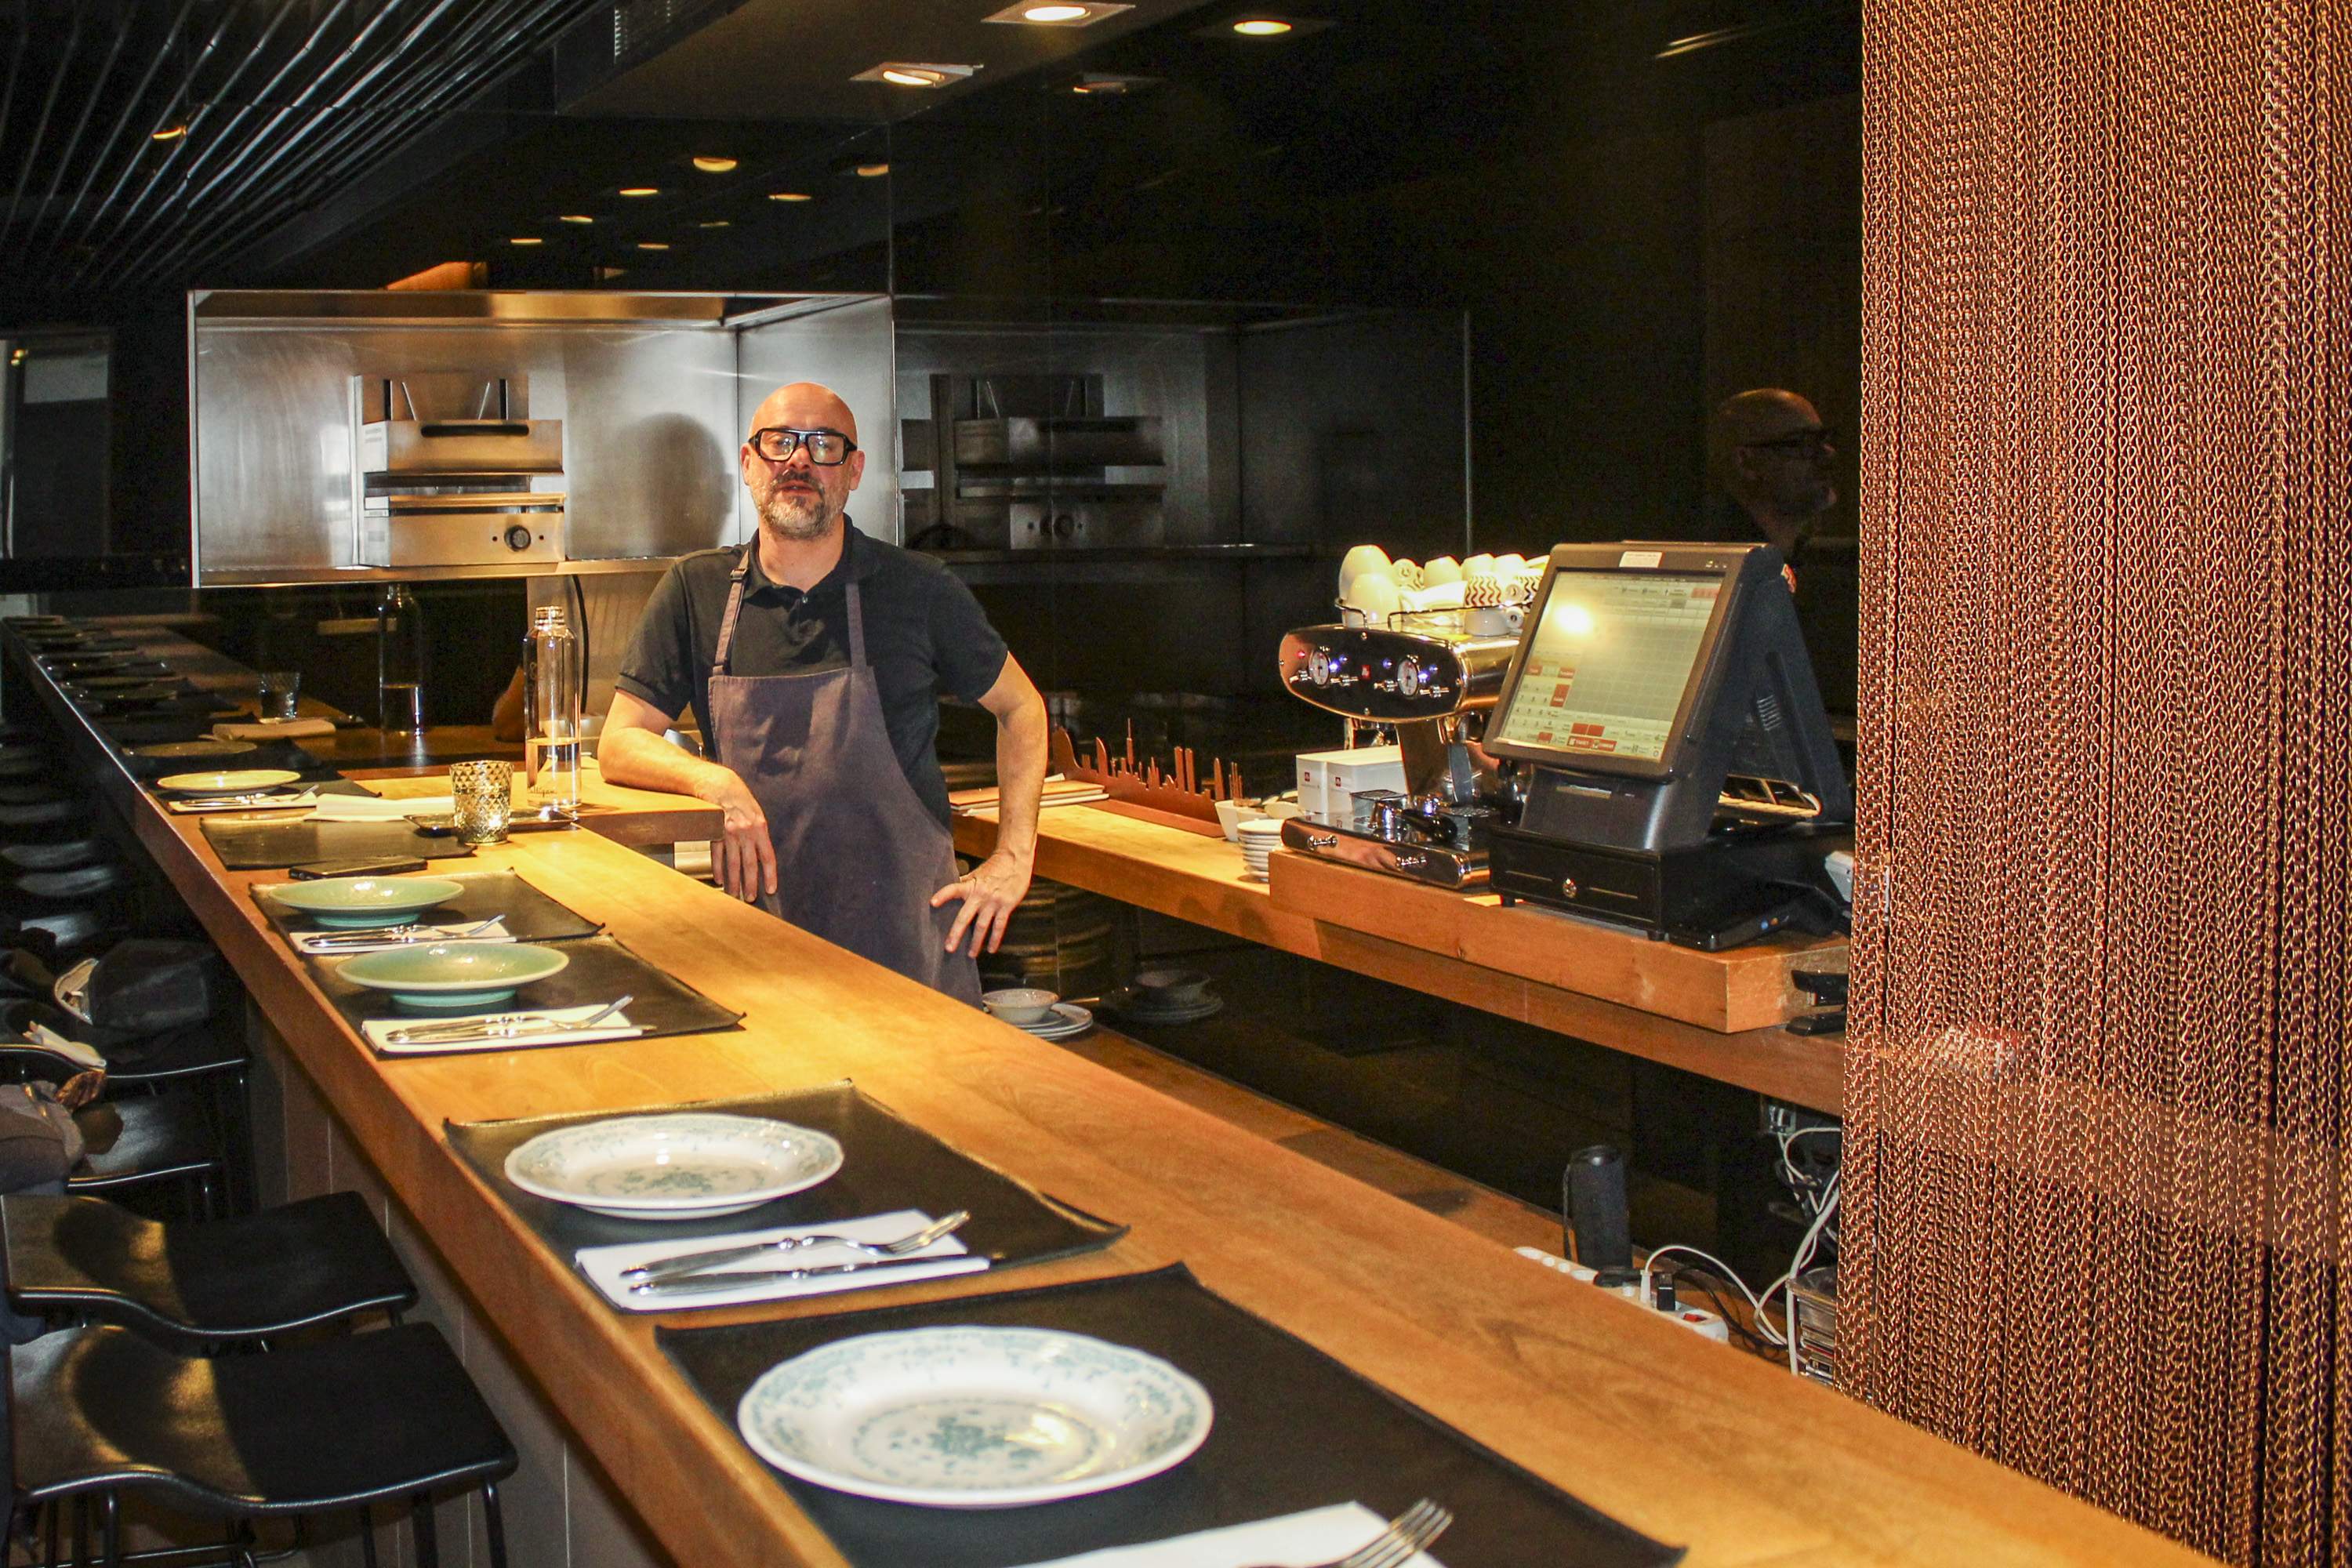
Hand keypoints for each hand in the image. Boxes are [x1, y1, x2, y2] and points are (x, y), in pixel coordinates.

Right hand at [702, 769, 775, 903]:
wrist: (720, 785)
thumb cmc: (741, 800)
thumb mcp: (757, 814)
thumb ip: (760, 834)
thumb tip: (763, 857)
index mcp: (760, 827)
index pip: (767, 857)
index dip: (770, 875)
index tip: (771, 889)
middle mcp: (745, 831)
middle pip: (749, 864)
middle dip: (750, 884)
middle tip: (750, 898)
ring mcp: (728, 833)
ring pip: (732, 863)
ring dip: (734, 881)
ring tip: (735, 894)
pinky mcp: (714, 833)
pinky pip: (717, 855)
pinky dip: (718, 868)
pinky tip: (720, 879)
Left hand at [929, 851, 1031, 957]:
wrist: (1015, 859)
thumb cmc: (994, 867)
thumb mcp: (976, 873)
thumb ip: (964, 884)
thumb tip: (950, 890)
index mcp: (971, 885)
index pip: (953, 889)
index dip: (943, 895)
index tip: (932, 903)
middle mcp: (980, 894)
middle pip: (965, 917)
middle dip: (956, 933)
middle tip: (949, 948)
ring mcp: (993, 901)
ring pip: (982, 926)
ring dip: (976, 942)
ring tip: (970, 954)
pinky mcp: (1006, 906)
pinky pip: (1000, 926)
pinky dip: (995, 939)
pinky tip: (991, 949)